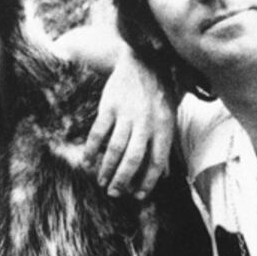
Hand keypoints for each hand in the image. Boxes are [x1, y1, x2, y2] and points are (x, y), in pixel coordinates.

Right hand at [83, 44, 175, 199]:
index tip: (139, 195)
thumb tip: (163, 174)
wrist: (144, 59)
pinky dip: (92, 149)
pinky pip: (99, 132)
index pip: (157, 161)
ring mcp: (127, 114)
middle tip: (115, 193)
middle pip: (133, 159)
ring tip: (102, 182)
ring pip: (115, 148)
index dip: (148, 181)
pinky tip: (87, 162)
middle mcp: (146, 122)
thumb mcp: (169, 117)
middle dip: (123, 180)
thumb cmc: (159, 93)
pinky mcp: (110, 105)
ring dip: (107, 169)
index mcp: (164, 127)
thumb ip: (164, 145)